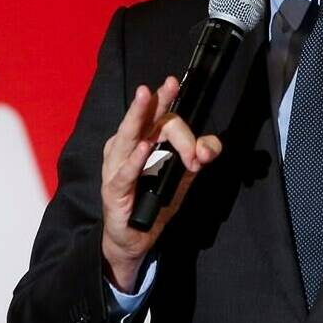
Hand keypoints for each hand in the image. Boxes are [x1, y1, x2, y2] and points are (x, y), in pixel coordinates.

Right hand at [101, 76, 222, 291]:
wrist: (134, 239)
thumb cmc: (153, 204)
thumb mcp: (183, 178)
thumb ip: (197, 158)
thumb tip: (208, 147)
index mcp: (141, 140)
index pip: (164, 123)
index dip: (186, 134)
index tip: (200, 155)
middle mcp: (126, 148)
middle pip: (144, 119)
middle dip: (158, 100)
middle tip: (170, 83)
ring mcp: (117, 167)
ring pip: (129, 136)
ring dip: (139, 116)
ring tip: (147, 97)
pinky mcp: (114, 189)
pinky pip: (125, 173)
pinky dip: (135, 160)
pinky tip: (143, 148)